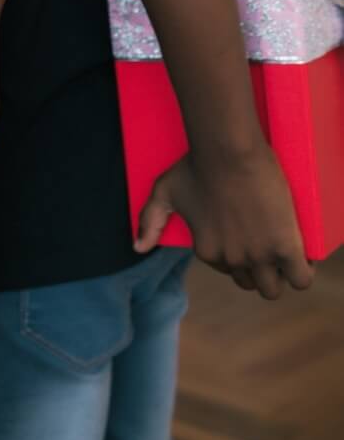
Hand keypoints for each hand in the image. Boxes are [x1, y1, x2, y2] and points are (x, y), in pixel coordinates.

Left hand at [135, 147, 314, 298]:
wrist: (228, 151)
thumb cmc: (195, 166)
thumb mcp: (164, 191)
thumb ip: (148, 220)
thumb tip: (137, 247)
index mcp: (207, 250)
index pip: (227, 270)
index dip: (238, 257)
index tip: (245, 240)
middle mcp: (231, 259)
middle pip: (251, 283)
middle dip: (258, 271)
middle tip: (265, 248)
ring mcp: (258, 254)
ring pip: (274, 288)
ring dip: (280, 276)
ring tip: (284, 255)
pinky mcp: (285, 245)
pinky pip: (300, 279)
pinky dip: (302, 273)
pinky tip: (301, 257)